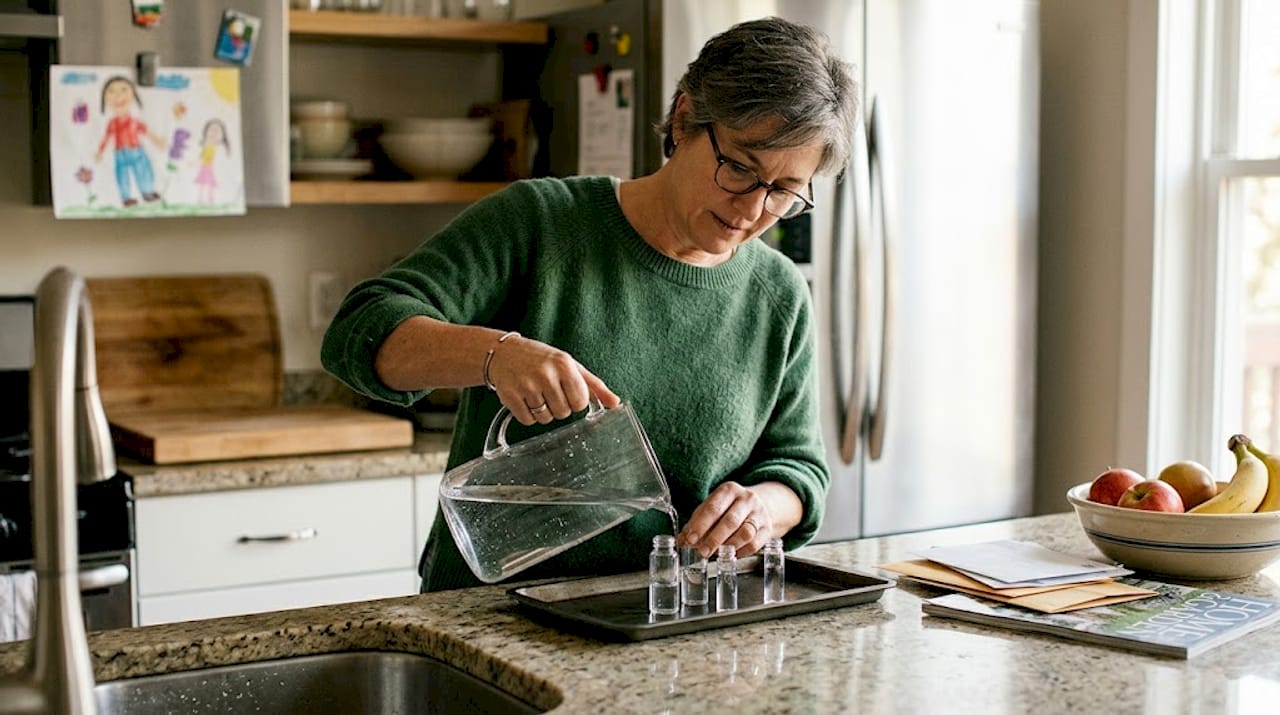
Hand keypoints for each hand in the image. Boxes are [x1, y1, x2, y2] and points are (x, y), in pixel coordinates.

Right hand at [488, 335, 619, 425]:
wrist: (504, 353)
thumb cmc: (542, 360)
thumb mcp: (570, 366)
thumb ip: (594, 386)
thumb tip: (615, 403)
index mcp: (564, 365)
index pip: (580, 402)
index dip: (575, 401)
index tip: (566, 391)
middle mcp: (546, 374)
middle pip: (563, 413)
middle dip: (558, 406)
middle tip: (549, 391)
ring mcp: (526, 385)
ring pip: (545, 418)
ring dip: (543, 412)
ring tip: (536, 393)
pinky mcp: (510, 396)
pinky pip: (528, 420)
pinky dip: (528, 414)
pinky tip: (525, 398)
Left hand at [676, 481, 774, 557]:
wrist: (759, 505)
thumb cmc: (729, 508)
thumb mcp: (712, 507)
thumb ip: (696, 523)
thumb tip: (682, 541)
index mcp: (729, 490)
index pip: (713, 507)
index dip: (700, 525)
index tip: (691, 539)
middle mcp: (747, 499)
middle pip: (730, 521)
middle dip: (714, 538)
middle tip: (702, 551)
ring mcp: (759, 514)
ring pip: (745, 533)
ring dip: (728, 546)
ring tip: (716, 554)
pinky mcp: (767, 529)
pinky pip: (755, 544)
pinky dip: (740, 552)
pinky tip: (730, 555)